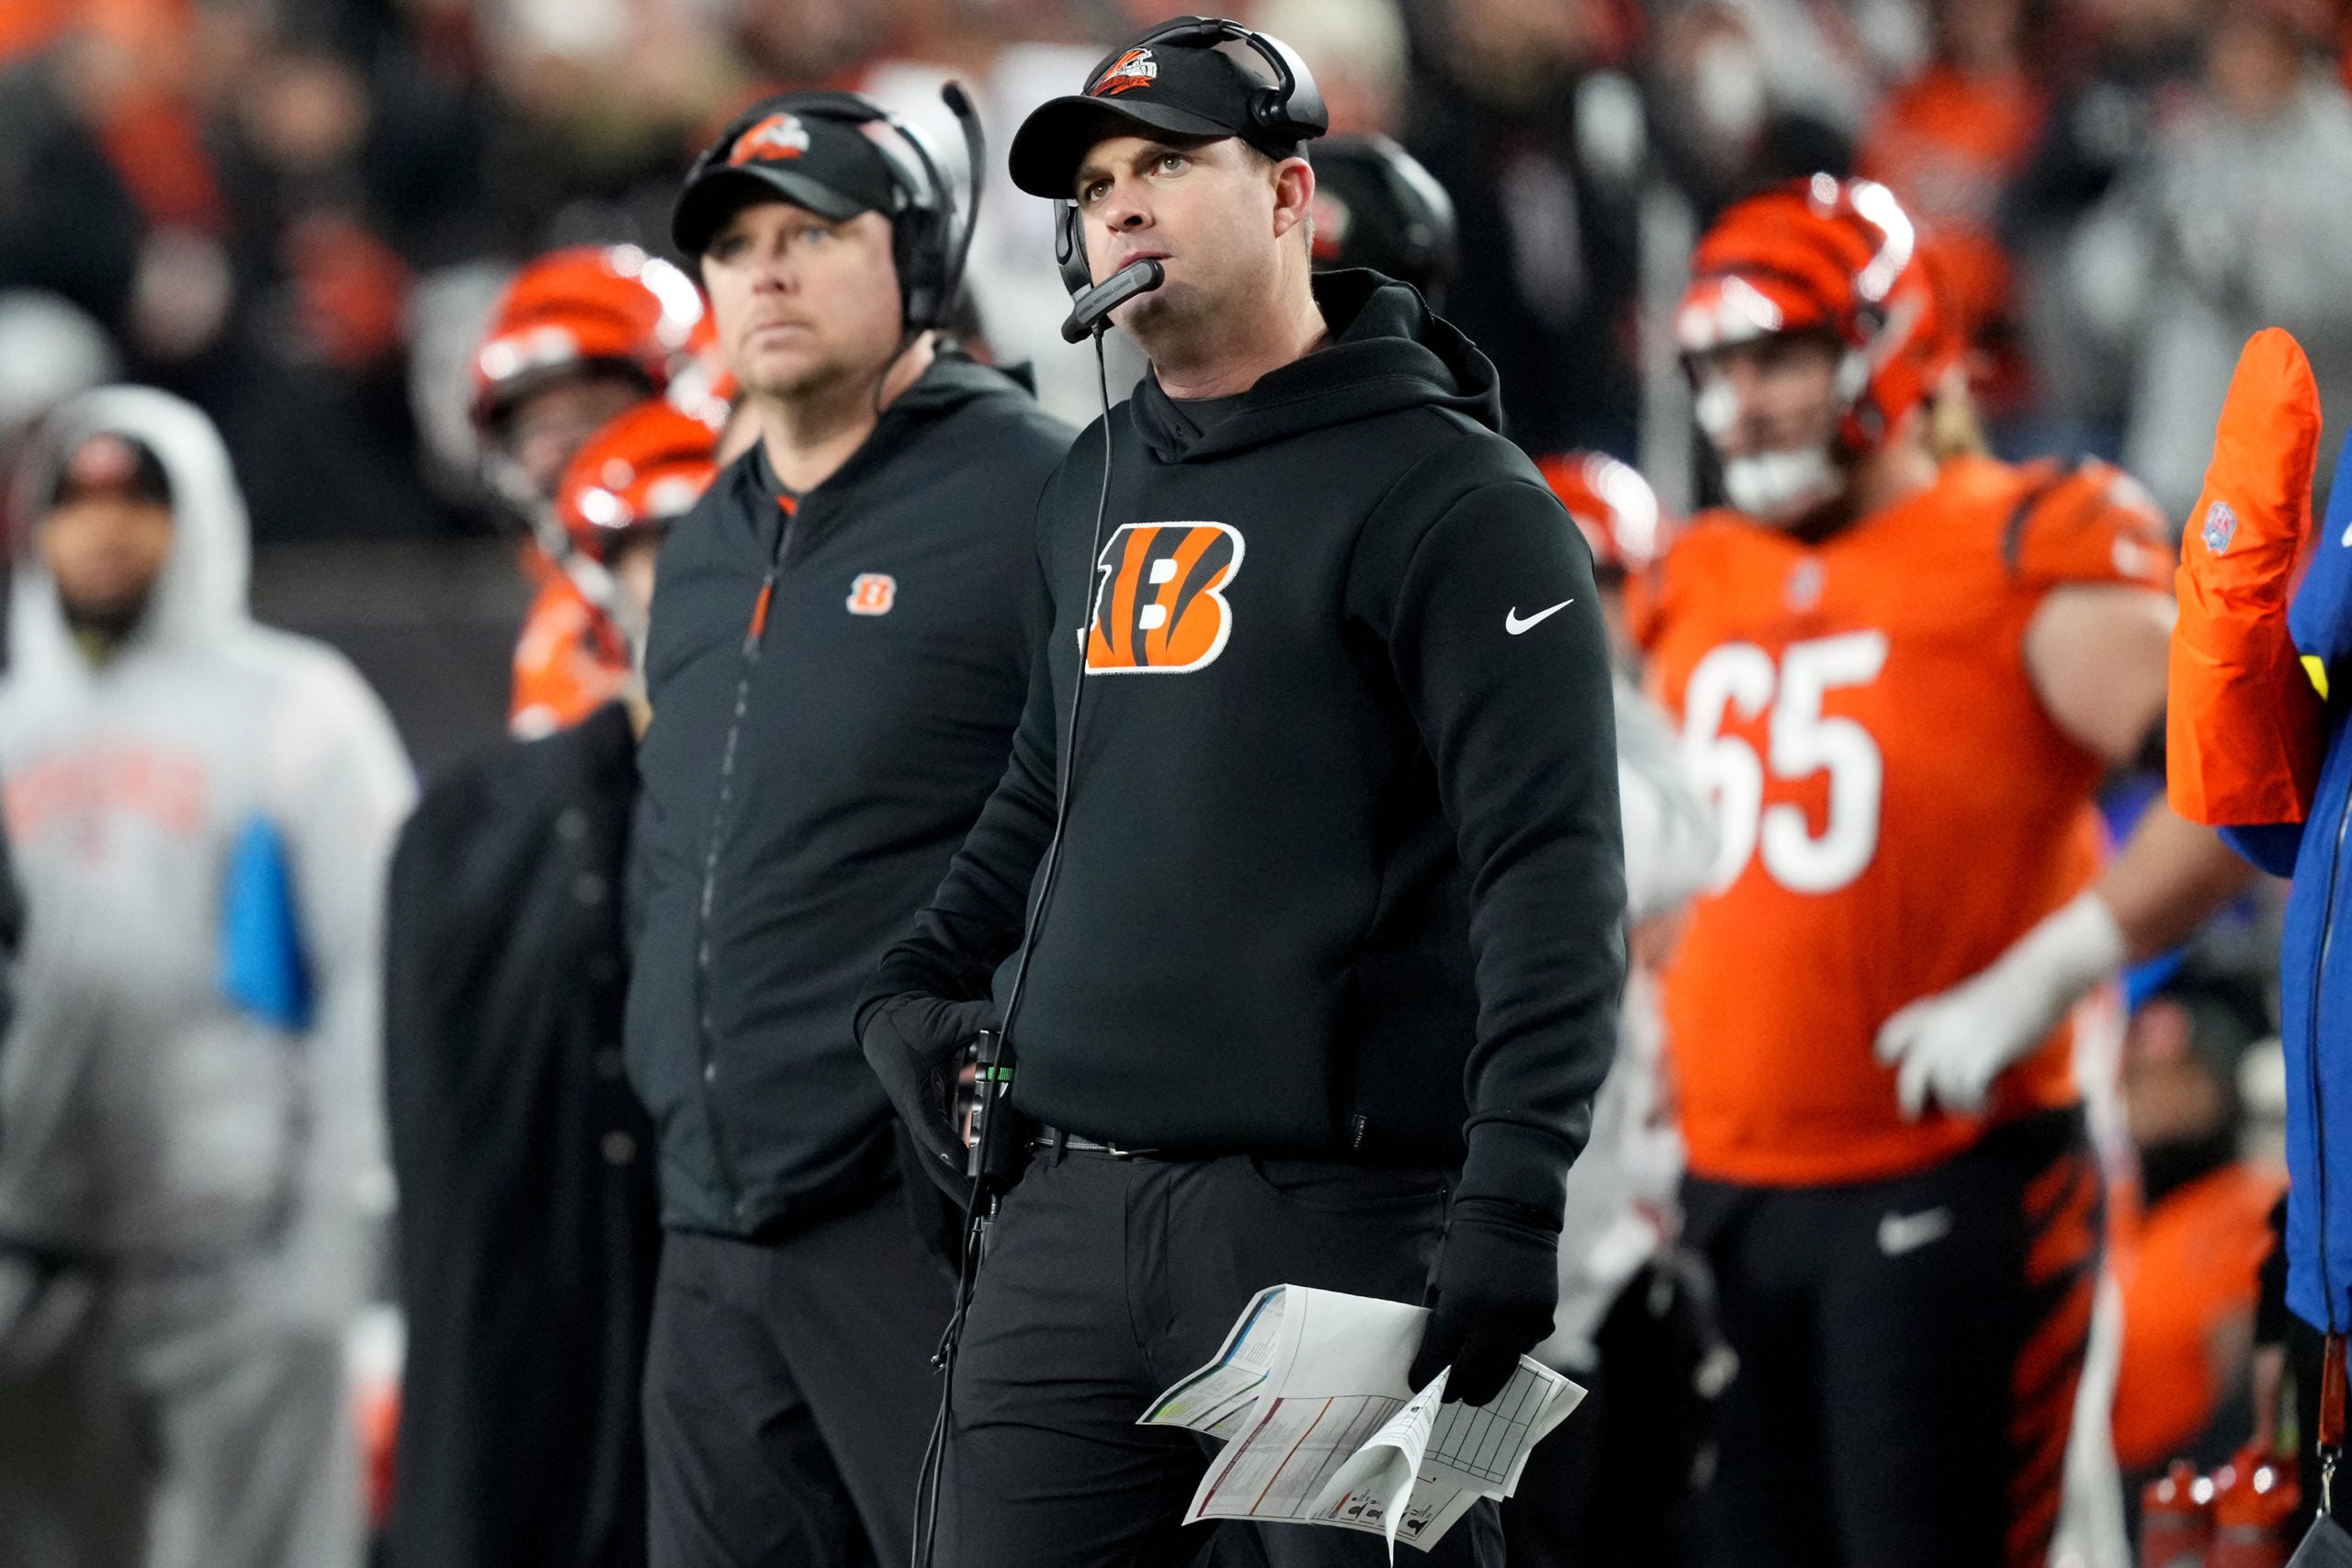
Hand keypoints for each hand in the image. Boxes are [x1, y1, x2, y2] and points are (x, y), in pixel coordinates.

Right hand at [858, 994, 997, 1202]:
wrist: (885, 1022)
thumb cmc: (911, 1024)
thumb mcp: (944, 1018)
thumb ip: (979, 1018)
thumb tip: (1015, 1022)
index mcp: (912, 1091)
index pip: (927, 1124)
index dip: (944, 1144)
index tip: (960, 1162)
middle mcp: (916, 1112)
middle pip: (934, 1158)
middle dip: (957, 1184)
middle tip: (985, 1204)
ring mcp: (923, 1119)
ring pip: (940, 1160)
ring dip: (961, 1183)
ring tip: (990, 1203)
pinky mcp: (932, 1118)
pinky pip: (948, 1147)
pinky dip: (965, 1165)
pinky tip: (989, 1178)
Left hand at [1408, 1196, 1560, 1406]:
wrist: (1511, 1213)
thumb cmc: (1467, 1243)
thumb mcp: (1442, 1278)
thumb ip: (1441, 1316)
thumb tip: (1437, 1353)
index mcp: (1461, 1306)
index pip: (1439, 1356)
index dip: (1426, 1375)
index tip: (1418, 1385)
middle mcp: (1494, 1319)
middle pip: (1471, 1372)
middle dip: (1455, 1388)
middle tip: (1447, 1397)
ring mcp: (1523, 1320)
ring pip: (1502, 1368)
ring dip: (1485, 1384)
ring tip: (1473, 1395)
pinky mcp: (1543, 1317)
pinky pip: (1524, 1347)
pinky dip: (1510, 1353)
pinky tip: (1498, 1357)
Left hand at [1874, 891, 2124, 1119]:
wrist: (2039, 979)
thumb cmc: (2010, 992)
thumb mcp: (1964, 1005)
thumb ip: (1947, 1030)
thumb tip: (1941, 1066)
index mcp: (1929, 1014)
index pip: (1890, 1040)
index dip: (1890, 1057)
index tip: (1891, 1068)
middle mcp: (1936, 1031)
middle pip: (1910, 1080)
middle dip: (1912, 1103)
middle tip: (1915, 1117)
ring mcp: (1957, 1045)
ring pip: (1945, 1094)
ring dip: (1962, 1105)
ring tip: (1979, 1102)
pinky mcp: (1980, 1058)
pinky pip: (1969, 1096)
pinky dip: (1982, 1105)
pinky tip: (1994, 1099)